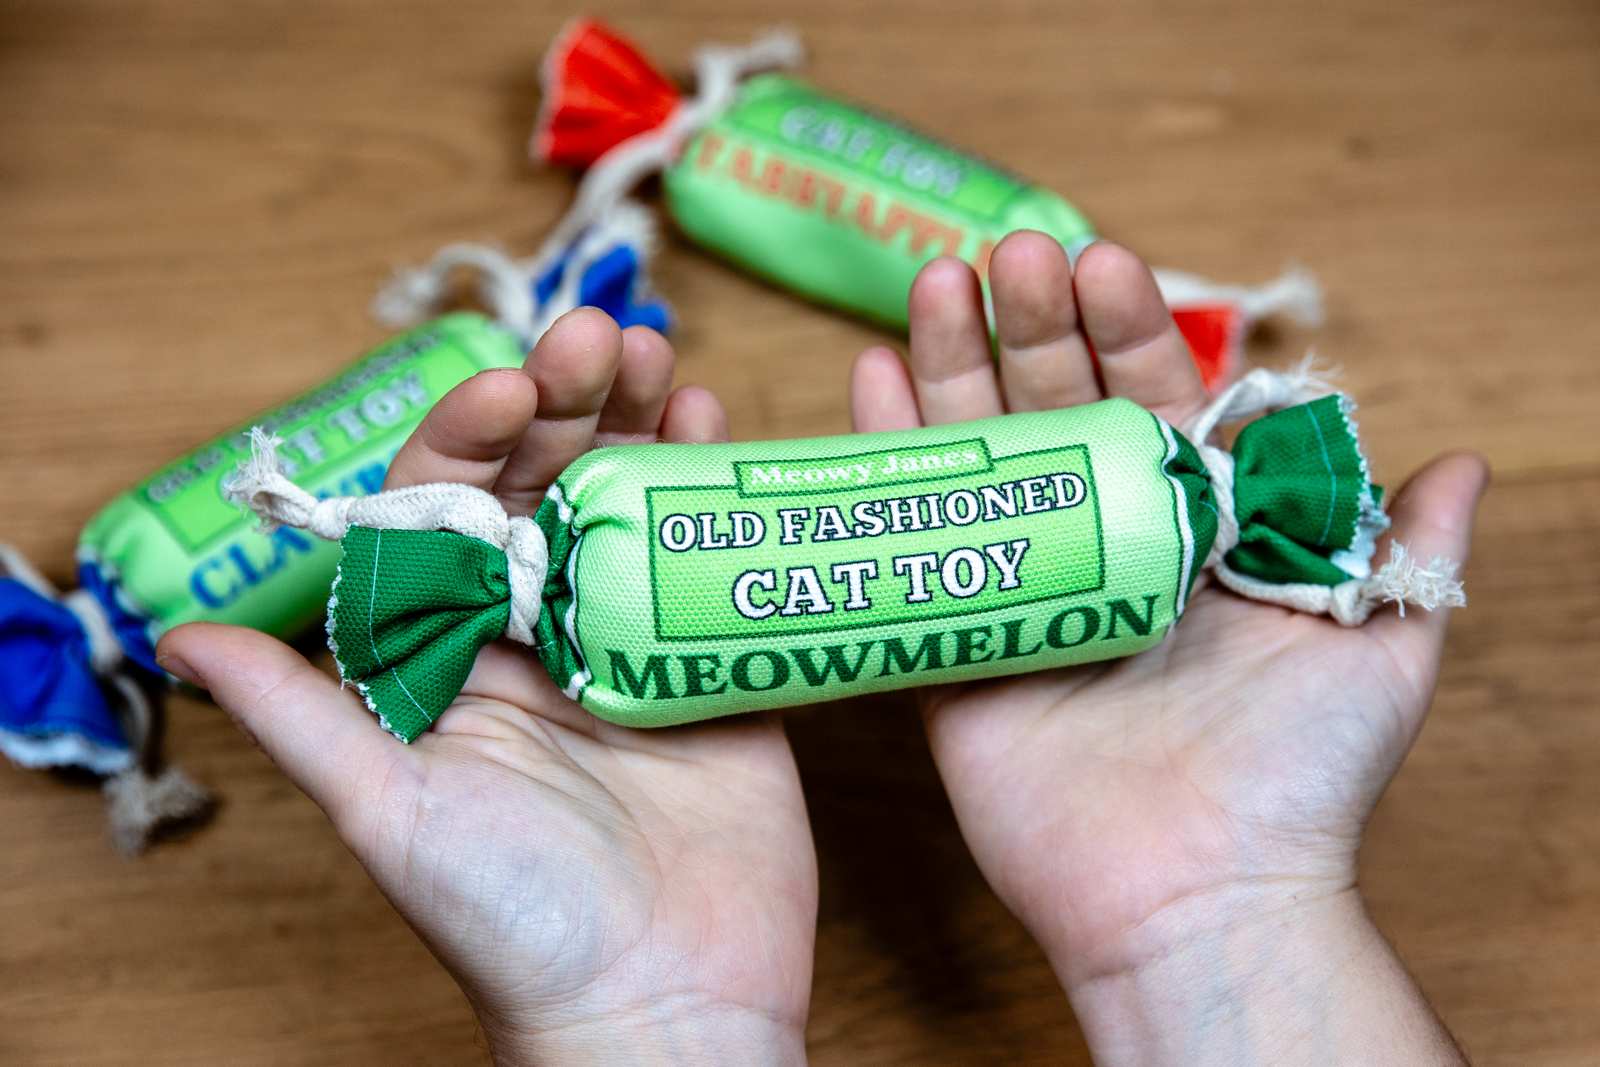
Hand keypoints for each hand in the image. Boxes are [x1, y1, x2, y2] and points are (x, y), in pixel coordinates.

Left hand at [158, 310, 816, 1065]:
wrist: (662, 1003)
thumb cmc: (515, 923)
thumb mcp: (394, 814)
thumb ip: (309, 715)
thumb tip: (189, 636)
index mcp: (450, 654)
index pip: (446, 511)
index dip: (469, 438)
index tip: (506, 385)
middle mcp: (534, 633)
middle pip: (542, 487)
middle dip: (563, 401)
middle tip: (596, 336)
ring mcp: (629, 640)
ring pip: (624, 503)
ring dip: (633, 419)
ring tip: (650, 350)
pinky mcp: (712, 663)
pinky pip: (707, 557)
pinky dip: (709, 486)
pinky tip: (709, 421)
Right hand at [850, 234, 1484, 1063]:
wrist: (1198, 894)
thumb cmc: (1297, 779)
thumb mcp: (1378, 648)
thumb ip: (1404, 549)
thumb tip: (1462, 462)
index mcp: (1193, 532)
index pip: (1154, 399)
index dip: (1128, 328)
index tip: (1100, 260)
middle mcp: (1102, 544)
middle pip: (1055, 408)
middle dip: (1031, 326)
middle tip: (1006, 254)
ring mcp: (1019, 584)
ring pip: (977, 452)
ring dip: (950, 363)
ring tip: (935, 283)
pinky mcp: (952, 640)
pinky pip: (912, 538)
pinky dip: (887, 456)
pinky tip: (873, 376)